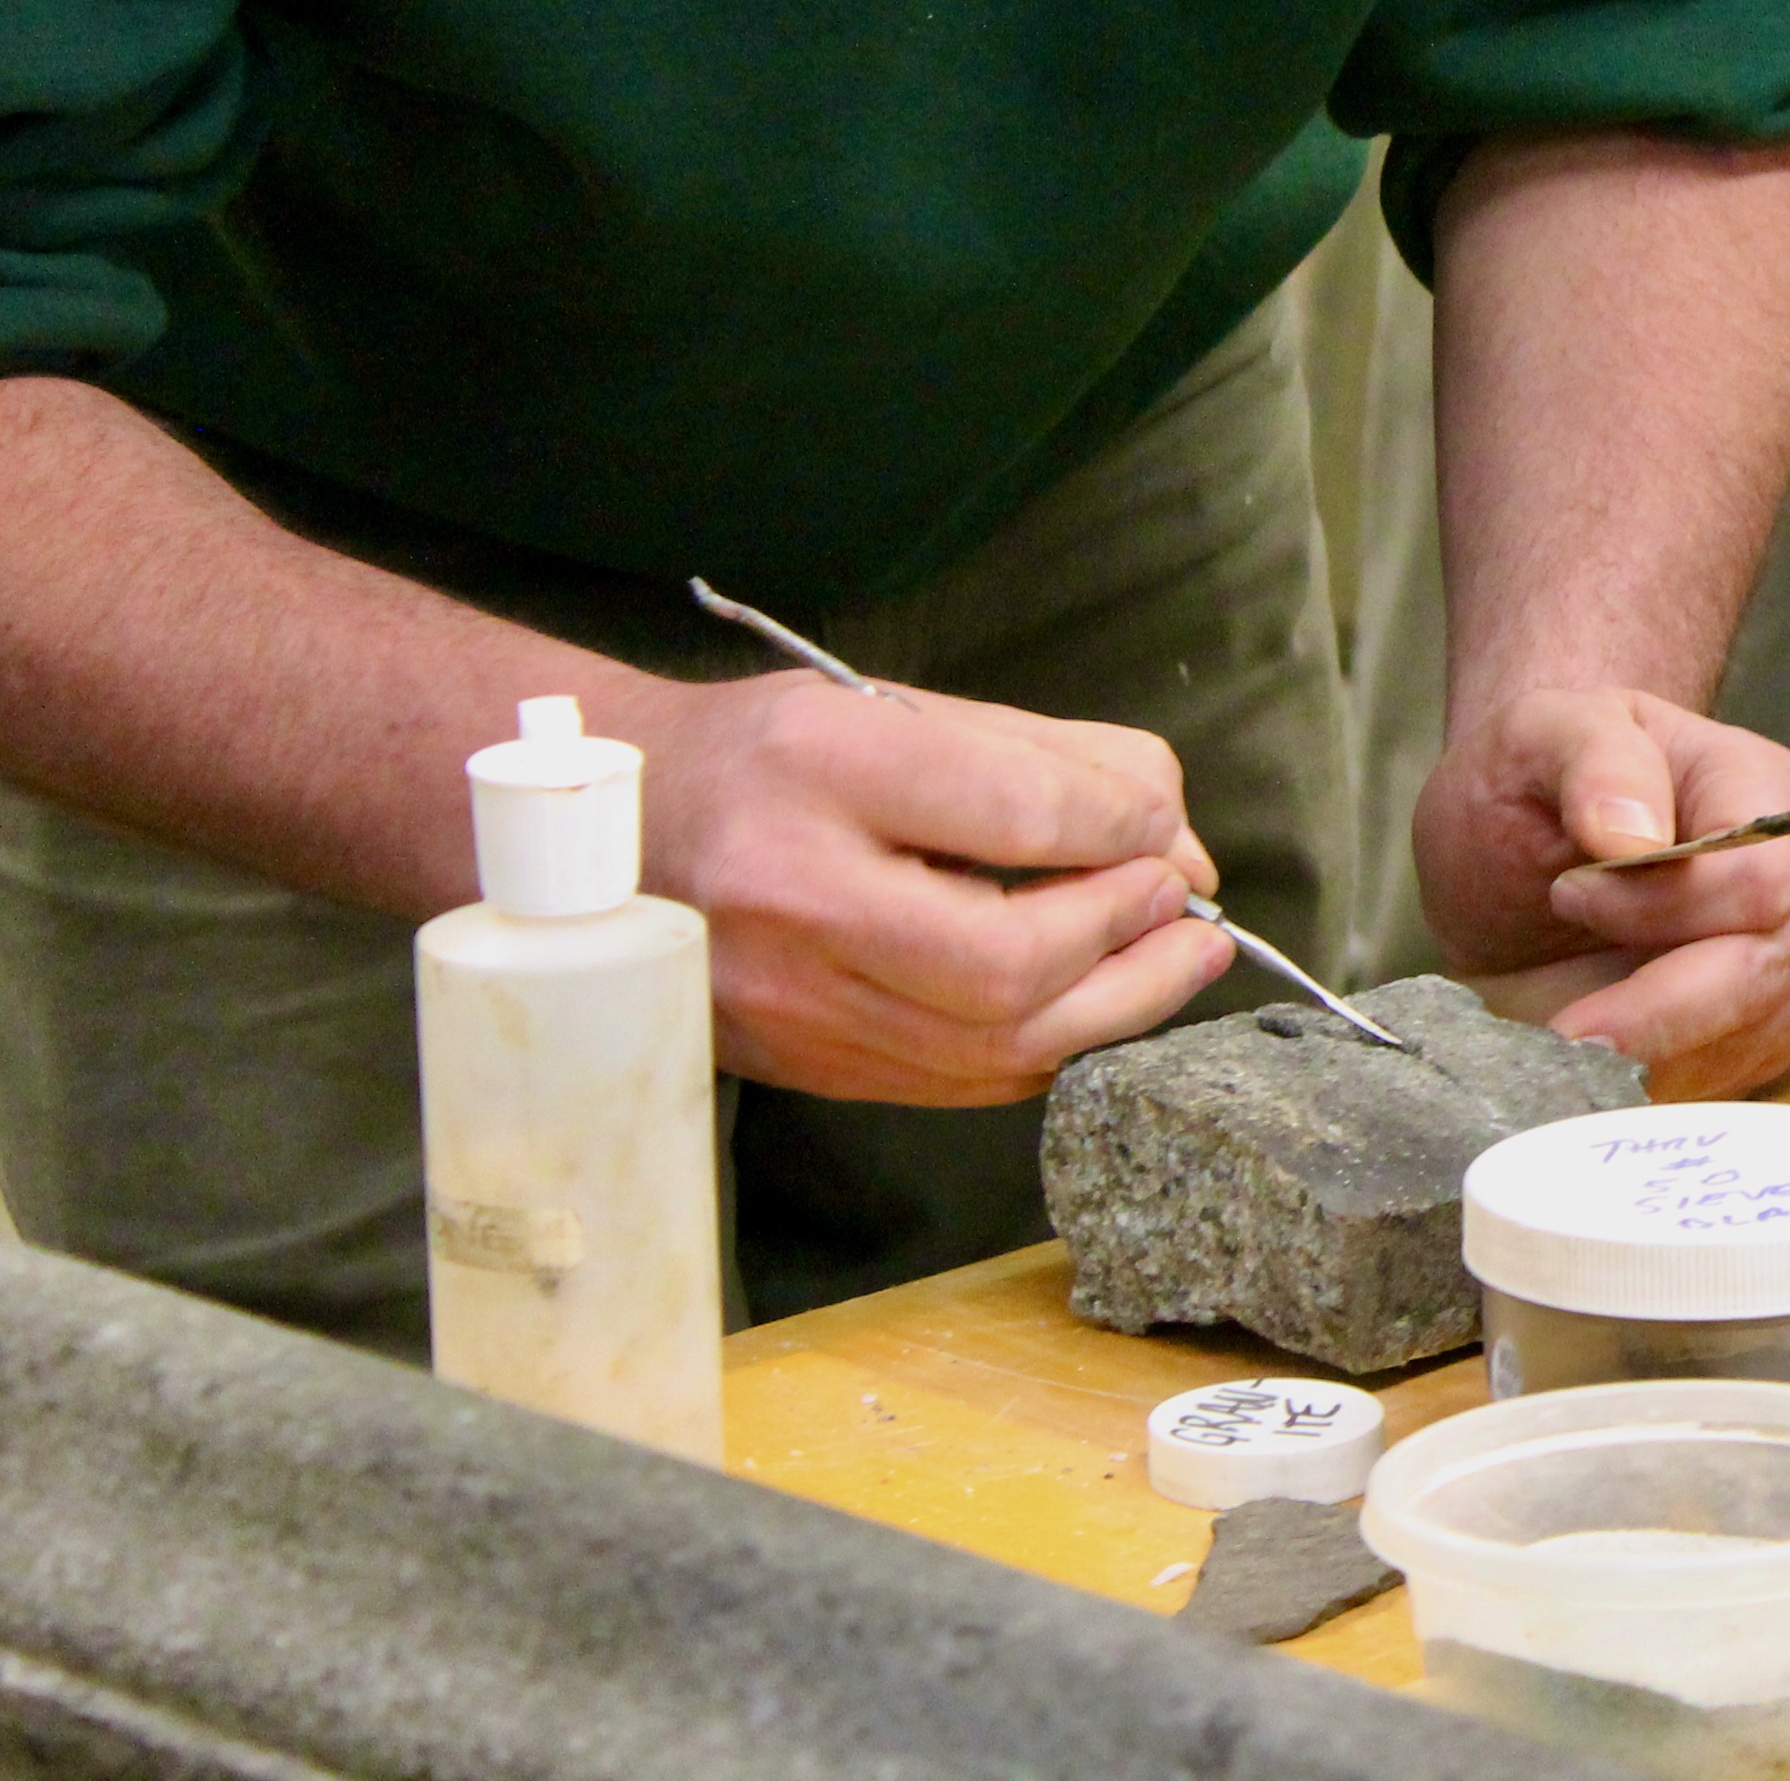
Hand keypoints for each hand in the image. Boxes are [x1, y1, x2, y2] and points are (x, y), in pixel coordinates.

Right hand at [624, 670, 1237, 1104]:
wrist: (603, 833)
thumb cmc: (767, 755)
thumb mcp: (894, 708)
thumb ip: (1048, 762)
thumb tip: (1174, 838)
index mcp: (817, 768)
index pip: (1015, 812)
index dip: (1121, 828)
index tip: (1163, 830)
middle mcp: (791, 893)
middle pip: (1007, 961)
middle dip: (1125, 940)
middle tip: (1186, 910)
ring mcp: (787, 999)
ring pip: (992, 1045)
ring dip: (1114, 1007)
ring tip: (1175, 960)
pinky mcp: (797, 1065)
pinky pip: (958, 1081)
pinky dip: (1046, 1045)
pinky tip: (1089, 1003)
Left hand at [1417, 685, 1789, 1099]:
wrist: (1524, 851)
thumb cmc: (1537, 782)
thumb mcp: (1534, 736)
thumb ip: (1593, 762)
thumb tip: (1633, 834)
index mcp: (1766, 787)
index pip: (1758, 878)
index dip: (1661, 908)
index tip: (1565, 896)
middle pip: (1769, 969)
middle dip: (1659, 1010)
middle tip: (1564, 1027)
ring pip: (1757, 1035)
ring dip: (1658, 1051)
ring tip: (1574, 1032)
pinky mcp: (1776, 1027)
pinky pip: (1741, 1076)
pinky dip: (1668, 1080)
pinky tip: (1608, 1056)